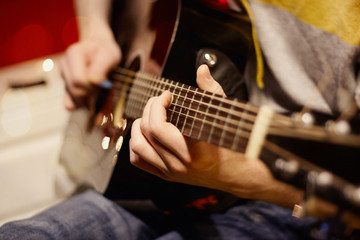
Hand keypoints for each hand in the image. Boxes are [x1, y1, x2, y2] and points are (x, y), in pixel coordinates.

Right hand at [60, 27, 120, 109]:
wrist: (101, 48)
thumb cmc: (106, 51)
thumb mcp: (109, 56)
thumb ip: (100, 69)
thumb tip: (92, 82)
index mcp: (73, 54)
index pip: (78, 80)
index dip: (92, 86)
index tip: (103, 82)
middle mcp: (64, 65)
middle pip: (75, 91)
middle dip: (91, 93)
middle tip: (102, 85)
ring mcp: (63, 76)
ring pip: (72, 98)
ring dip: (88, 98)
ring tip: (97, 87)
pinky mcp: (66, 86)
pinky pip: (70, 103)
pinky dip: (82, 104)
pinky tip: (90, 99)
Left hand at [129, 65, 283, 201]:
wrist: (236, 173)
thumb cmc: (232, 143)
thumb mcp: (224, 114)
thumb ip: (212, 90)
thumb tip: (202, 69)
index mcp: (192, 150)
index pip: (157, 126)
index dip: (157, 104)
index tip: (167, 95)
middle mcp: (178, 164)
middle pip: (146, 132)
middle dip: (149, 109)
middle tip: (160, 101)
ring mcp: (170, 172)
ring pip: (137, 147)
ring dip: (138, 126)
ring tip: (150, 115)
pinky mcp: (166, 175)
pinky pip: (139, 160)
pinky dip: (137, 144)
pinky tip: (146, 133)